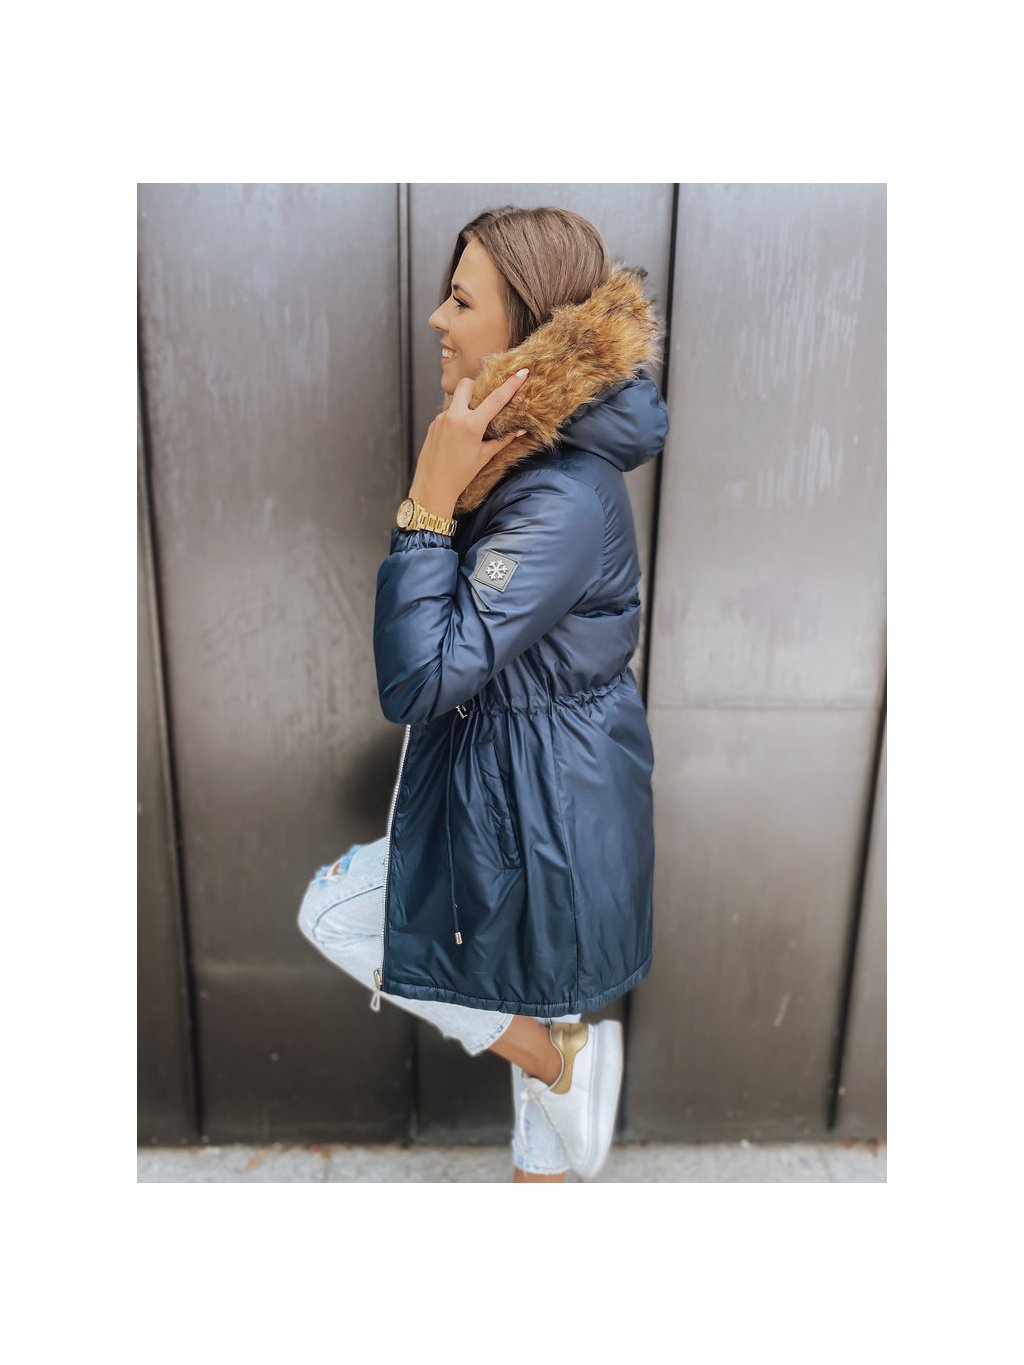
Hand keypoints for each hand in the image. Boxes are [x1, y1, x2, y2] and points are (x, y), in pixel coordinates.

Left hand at [408, 369, 529, 518]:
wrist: (433, 487)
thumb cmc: (460, 475)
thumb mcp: (484, 456)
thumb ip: (502, 440)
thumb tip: (521, 430)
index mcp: (471, 425)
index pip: (496, 399)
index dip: (511, 385)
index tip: (522, 372)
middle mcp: (454, 417)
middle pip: (467, 384)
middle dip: (477, 387)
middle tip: (484, 401)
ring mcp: (441, 419)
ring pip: (456, 399)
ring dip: (466, 405)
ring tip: (471, 427)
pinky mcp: (433, 424)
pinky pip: (448, 413)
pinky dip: (456, 418)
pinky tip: (458, 437)